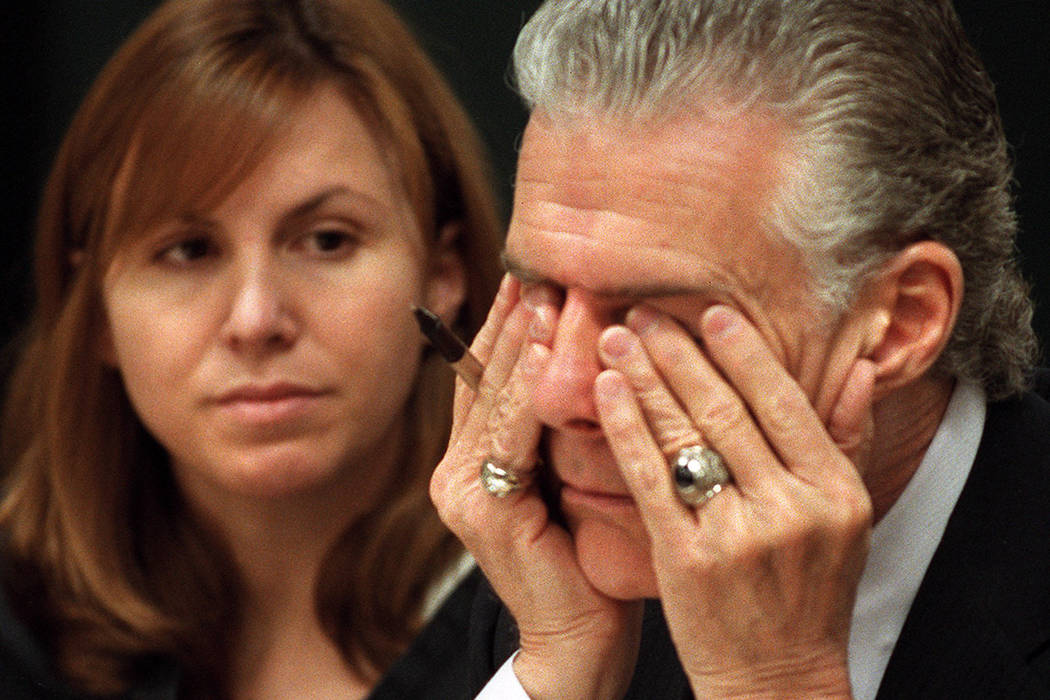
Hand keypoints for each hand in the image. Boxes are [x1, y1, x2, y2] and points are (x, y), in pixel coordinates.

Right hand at [430, 275, 641, 699]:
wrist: (580, 638)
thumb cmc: (588, 557)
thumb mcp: (571, 478)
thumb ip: (561, 429)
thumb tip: (590, 360)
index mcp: (472, 463)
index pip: (485, 378)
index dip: (503, 326)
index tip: (530, 278)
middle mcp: (454, 473)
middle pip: (482, 379)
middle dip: (510, 321)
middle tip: (538, 268)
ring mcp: (461, 493)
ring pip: (493, 398)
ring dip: (519, 343)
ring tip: (543, 293)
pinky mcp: (481, 511)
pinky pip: (509, 435)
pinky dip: (529, 389)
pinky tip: (551, 350)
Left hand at [593, 304, 874, 698]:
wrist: (777, 678)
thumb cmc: (809, 593)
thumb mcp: (848, 518)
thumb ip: (849, 439)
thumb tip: (860, 368)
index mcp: (834, 490)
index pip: (784, 401)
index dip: (743, 352)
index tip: (710, 312)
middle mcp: (790, 508)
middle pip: (724, 409)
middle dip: (677, 353)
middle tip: (642, 312)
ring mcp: (737, 534)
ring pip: (684, 435)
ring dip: (644, 378)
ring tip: (614, 338)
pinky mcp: (686, 559)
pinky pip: (650, 478)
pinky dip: (627, 428)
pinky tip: (606, 392)